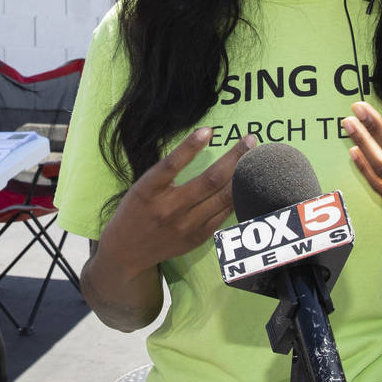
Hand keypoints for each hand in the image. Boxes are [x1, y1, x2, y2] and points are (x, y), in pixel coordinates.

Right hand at [98, 128, 257, 275]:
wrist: (127, 251)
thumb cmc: (134, 211)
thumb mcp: (141, 187)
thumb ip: (166, 173)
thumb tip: (200, 149)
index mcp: (148, 190)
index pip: (172, 164)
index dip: (190, 146)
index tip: (208, 130)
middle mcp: (168, 208)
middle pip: (209, 180)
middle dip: (234, 157)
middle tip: (249, 140)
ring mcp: (186, 225)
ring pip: (223, 197)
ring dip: (242, 176)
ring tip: (254, 159)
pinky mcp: (197, 237)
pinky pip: (224, 214)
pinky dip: (236, 197)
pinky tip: (246, 183)